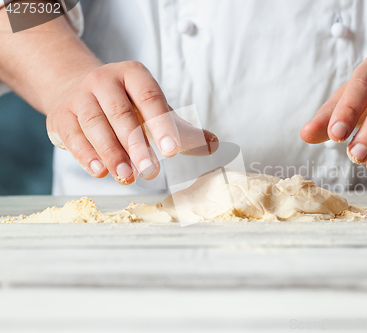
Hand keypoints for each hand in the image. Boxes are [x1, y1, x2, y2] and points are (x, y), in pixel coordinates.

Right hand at [46, 61, 217, 184]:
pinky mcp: (61, 115)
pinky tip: (100, 171)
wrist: (75, 89)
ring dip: (112, 153)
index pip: (150, 98)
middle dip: (137, 145)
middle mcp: (105, 81)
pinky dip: (86, 154)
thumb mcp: (154, 110)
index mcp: (134, 75)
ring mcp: (80, 96)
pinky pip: (73, 134)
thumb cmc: (126, 104)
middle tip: (151, 172)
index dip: (162, 124)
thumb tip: (214, 144)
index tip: (173, 151)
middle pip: (122, 113)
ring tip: (127, 177)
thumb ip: (182, 129)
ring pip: (95, 124)